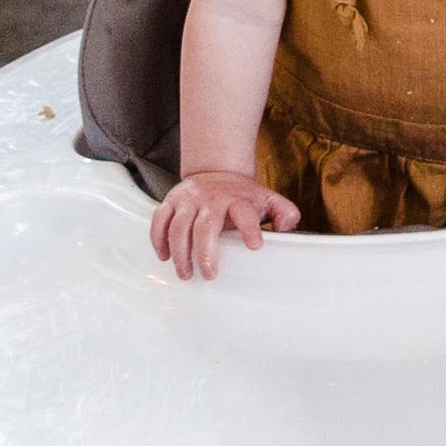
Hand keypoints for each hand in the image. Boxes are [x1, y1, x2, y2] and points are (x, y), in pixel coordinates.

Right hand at [151, 169, 298, 279]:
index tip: (255, 246)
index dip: (250, 228)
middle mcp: (211, 199)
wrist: (216, 171)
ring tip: (185, 273)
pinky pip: (159, 220)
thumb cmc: (242, 195)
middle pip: (205, 225)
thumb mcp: (268, 200)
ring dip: (180, 252)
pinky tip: (164, 256)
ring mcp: (189, 200)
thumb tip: (287, 228)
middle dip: (205, 252)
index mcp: (238, 200)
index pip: (245, 213)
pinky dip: (158, 239)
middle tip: (209, 274)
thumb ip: (285, 213)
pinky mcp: (171, 201)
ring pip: (178, 226)